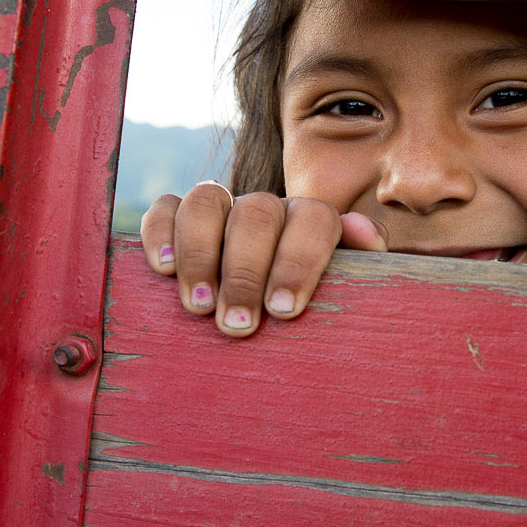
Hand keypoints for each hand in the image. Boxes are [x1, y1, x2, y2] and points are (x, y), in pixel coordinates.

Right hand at [140, 182, 387, 336]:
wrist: (267, 318)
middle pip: (256, 214)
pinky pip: (166, 208)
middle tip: (237, 324)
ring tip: (198, 308)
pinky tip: (164, 269)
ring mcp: (222, 209)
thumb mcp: (346, 295)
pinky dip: (161, 232)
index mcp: (310, 220)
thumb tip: (365, 233)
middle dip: (245, 272)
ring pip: (207, 202)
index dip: (299, 260)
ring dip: (201, 255)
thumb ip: (365, 264)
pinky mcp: (179, 220)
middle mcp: (266, 208)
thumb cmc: (310, 313)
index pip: (313, 218)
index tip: (284, 310)